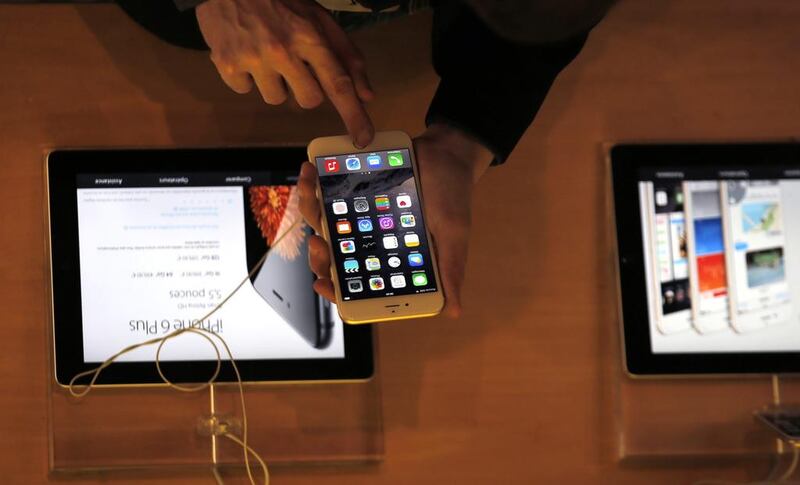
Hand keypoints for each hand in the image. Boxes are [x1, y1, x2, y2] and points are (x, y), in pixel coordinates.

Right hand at [196, 0, 374, 146]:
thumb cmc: (282, 1)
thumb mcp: (319, 19)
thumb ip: (346, 56)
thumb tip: (366, 95)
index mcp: (310, 36)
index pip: (338, 84)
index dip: (353, 114)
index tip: (363, 137)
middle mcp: (282, 50)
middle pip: (309, 100)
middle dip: (307, 89)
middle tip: (295, 65)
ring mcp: (253, 58)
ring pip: (276, 99)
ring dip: (276, 83)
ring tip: (267, 54)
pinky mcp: (227, 64)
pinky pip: (245, 90)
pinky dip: (247, 76)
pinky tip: (245, 53)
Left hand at [297, 125, 492, 317]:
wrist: (446, 150)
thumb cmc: (453, 195)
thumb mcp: (454, 234)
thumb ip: (451, 270)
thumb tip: (454, 312)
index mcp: (396, 262)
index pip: (361, 286)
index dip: (338, 291)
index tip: (323, 284)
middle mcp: (375, 244)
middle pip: (335, 260)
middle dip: (319, 255)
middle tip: (320, 242)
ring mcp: (362, 218)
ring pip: (326, 226)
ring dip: (311, 213)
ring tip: (311, 196)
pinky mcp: (354, 193)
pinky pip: (328, 194)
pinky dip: (315, 185)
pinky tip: (310, 172)